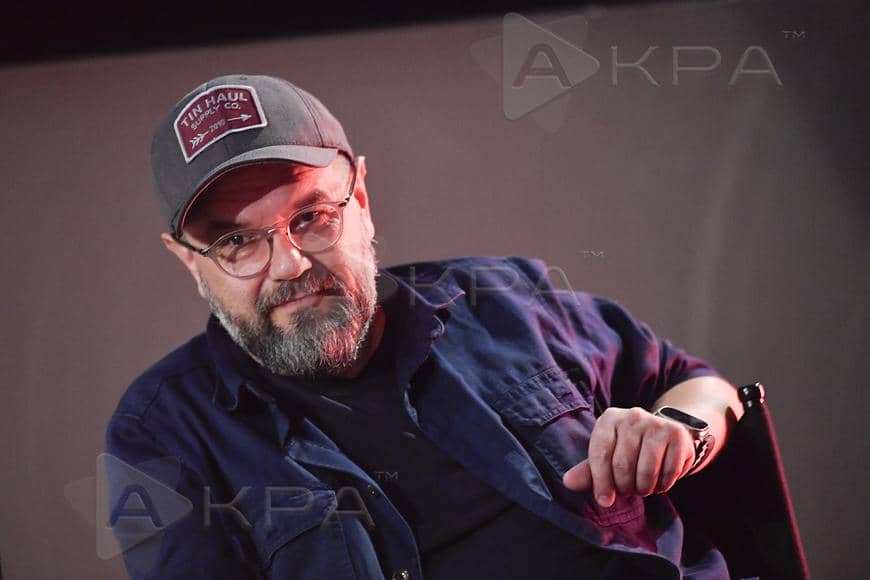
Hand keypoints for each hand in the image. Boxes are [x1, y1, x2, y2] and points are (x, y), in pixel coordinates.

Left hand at [562, 406, 694, 506]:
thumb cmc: (629, 448)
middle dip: (625, 487)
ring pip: (647, 471)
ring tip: (643, 486)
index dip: (601, 482)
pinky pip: (669, 473)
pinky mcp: (677, 435)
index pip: (600, 454)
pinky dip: (663, 485)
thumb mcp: (607, 455)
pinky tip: (660, 480)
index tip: (605, 501)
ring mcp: (656, 424)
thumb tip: (568, 483)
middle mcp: (632, 416)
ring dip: (644, 488)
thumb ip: (588, 471)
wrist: (665, 435)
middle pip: (623, 465)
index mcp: (610, 419)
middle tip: (628, 490)